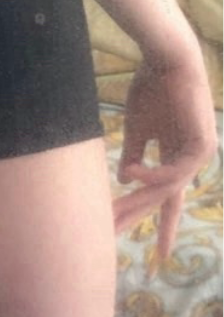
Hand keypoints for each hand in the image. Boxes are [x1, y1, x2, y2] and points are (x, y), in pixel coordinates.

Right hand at [113, 52, 216, 258]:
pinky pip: (174, 171)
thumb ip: (133, 154)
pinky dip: (152, 175)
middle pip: (164, 199)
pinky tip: (129, 172)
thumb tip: (125, 180)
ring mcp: (199, 153)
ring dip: (139, 199)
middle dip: (139, 218)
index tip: (159, 254)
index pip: (168, 197)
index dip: (162, 225)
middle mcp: (190, 159)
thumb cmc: (150, 89)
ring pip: (168, 189)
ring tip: (114, 205)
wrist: (166, 61)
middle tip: (116, 236)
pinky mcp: (202, 144)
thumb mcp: (136, 128)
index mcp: (175, 156)